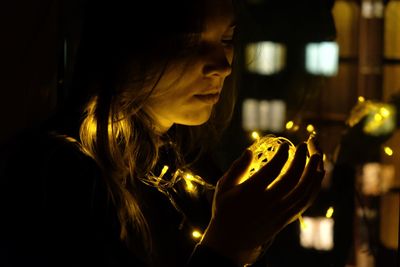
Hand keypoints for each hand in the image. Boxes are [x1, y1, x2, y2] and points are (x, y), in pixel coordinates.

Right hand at [200, 139, 323, 265]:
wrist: (231, 242)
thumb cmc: (225, 210)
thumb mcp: (223, 188)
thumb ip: (237, 169)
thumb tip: (249, 151)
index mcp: (251, 192)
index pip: (273, 169)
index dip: (282, 154)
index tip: (286, 145)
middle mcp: (268, 202)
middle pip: (292, 178)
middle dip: (302, 158)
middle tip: (305, 144)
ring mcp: (279, 212)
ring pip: (304, 191)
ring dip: (313, 172)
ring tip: (317, 156)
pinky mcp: (286, 219)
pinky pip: (305, 202)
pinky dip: (314, 187)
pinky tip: (317, 175)